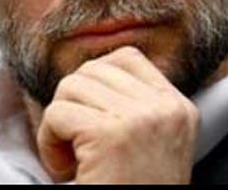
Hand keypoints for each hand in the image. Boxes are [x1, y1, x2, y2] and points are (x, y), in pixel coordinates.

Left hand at [36, 46, 199, 183]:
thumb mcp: (153, 145)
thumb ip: (135, 107)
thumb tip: (91, 70)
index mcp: (180, 108)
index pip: (128, 57)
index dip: (97, 82)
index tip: (91, 121)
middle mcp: (165, 109)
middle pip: (94, 69)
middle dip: (75, 104)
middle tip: (78, 146)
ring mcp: (140, 119)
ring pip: (71, 86)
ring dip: (59, 123)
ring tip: (72, 160)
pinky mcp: (109, 135)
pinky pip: (57, 113)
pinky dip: (48, 142)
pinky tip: (65, 170)